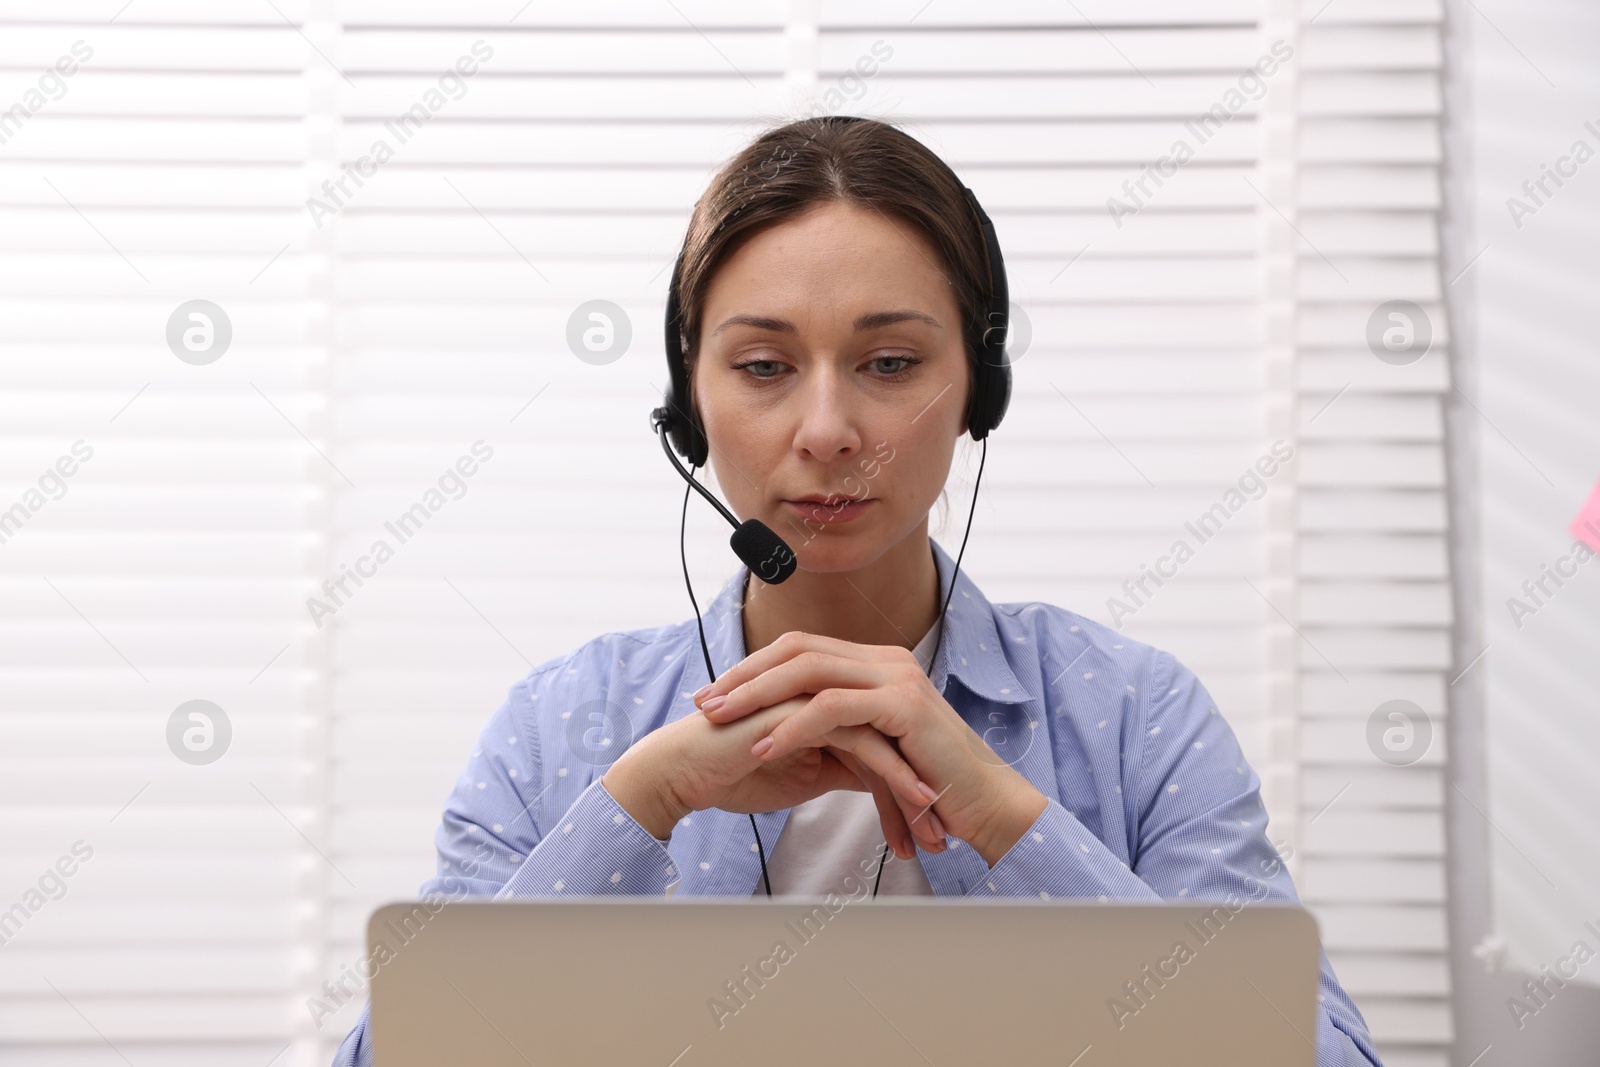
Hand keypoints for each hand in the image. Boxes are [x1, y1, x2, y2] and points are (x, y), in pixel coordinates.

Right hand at [601, 693, 940, 857]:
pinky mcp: (805, 713)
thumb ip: (842, 768)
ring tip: (935, 822)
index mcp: (828, 703)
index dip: (908, 783)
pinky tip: (912, 800)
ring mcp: (817, 698)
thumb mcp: (804, 775)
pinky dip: (892, 774)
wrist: (685, 772)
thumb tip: (877, 782)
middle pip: (893, 735)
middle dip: (921, 786)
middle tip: (940, 832)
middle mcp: (828, 694)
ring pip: (885, 736)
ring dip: (913, 783)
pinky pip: (861, 740)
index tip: (927, 826)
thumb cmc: (734, 772)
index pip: (885, 738)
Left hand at [695, 631, 1049, 866]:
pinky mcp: (903, 705)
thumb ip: (840, 732)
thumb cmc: (931, 786)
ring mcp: (896, 677)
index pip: (802, 649)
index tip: (715, 694)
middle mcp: (886, 660)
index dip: (754, 668)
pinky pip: (833, 707)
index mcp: (877, 664)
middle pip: (798, 650)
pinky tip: (763, 744)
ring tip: (721, 720)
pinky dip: (792, 724)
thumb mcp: (875, 749)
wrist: (984, 805)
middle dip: (744, 675)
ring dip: (757, 695)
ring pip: (809, 670)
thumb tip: (788, 733)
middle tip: (704, 701)